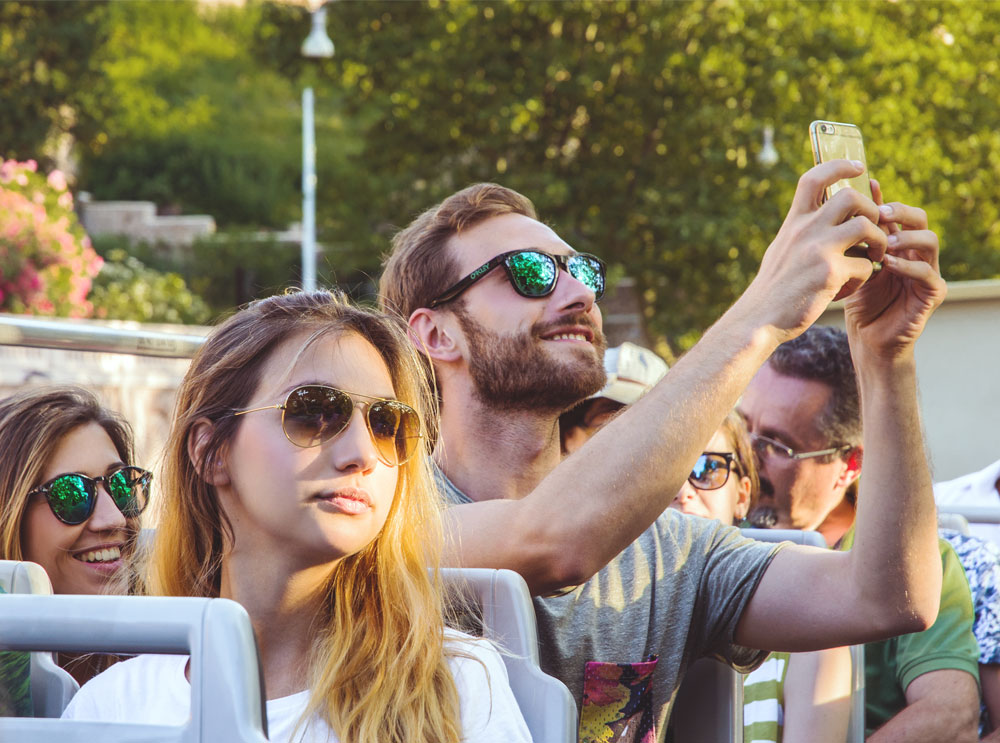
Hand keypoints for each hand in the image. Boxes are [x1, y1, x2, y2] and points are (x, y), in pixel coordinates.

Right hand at [744, 160, 887, 342]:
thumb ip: (803, 230)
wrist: (760, 319)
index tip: (858, 166)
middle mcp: (805, 230)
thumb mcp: (783, 249)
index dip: (839, 166)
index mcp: (794, 222)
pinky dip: (865, 277)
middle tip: (873, 228)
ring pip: (867, 225)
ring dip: (879, 241)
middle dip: (871, 209)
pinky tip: (849, 287)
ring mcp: (818, 249)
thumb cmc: (775, 288)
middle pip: (850, 197)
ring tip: (874, 257)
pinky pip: (866, 265)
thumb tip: (824, 213)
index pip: (814, 178)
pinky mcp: (830, 272)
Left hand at [843, 179, 945, 361]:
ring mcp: (928, 272)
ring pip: (929, 241)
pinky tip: (888, 264)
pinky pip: (927, 273)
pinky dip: (907, 266)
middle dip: (900, 213)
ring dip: (906, 237)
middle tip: (879, 215)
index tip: (868, 186)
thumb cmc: (856, 300)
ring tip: (884, 241)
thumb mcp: (850, 264)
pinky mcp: (933, 294)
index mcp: (897, 244)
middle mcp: (916, 254)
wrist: (866, 338)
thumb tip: (835, 205)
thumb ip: (850, 239)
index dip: (885, 199)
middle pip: (919, 219)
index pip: (898, 213)